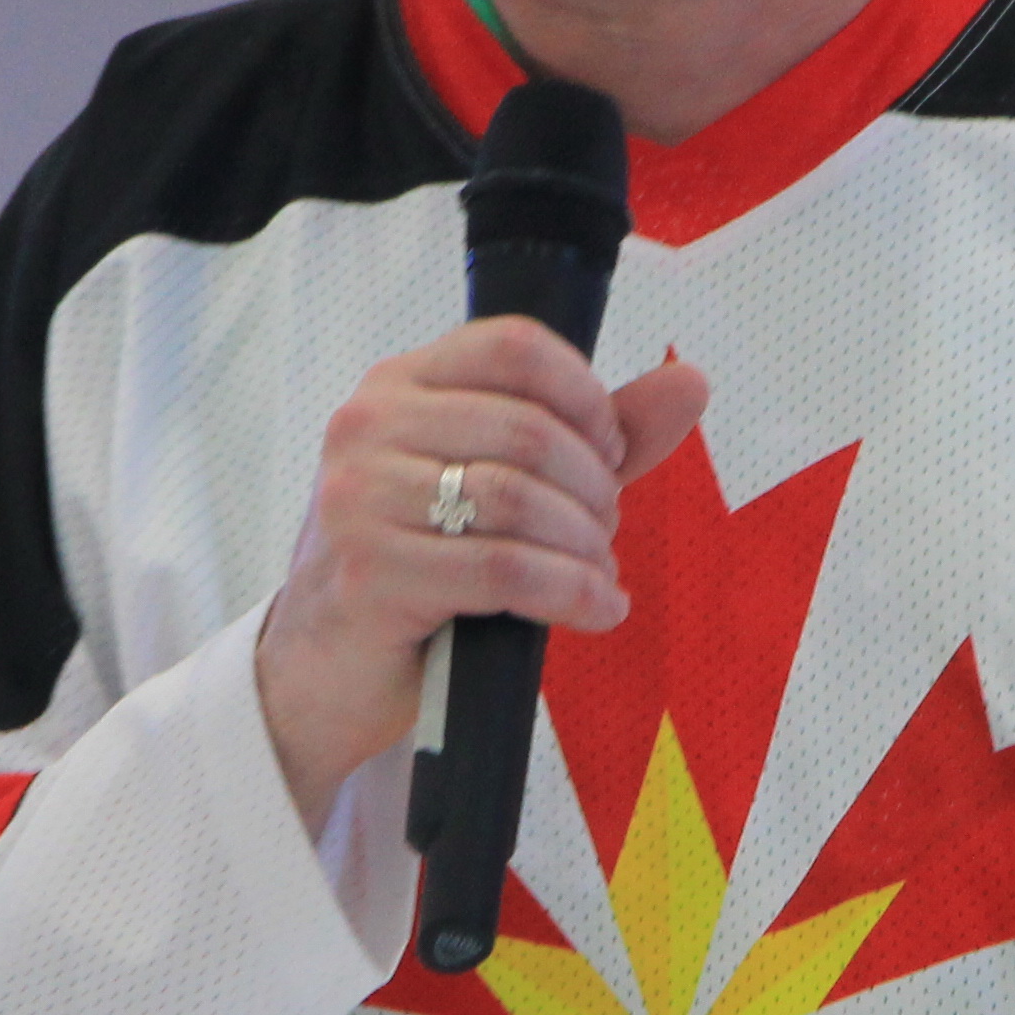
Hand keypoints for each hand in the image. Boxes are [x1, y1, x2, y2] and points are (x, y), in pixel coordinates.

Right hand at [253, 319, 710, 818]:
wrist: (326, 667)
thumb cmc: (416, 566)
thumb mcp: (501, 484)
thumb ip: (592, 434)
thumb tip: (689, 383)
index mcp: (397, 385)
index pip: (513, 346)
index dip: (585, 396)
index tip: (609, 451)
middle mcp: (367, 427)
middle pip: (526, 429)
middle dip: (593, 487)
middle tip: (605, 531)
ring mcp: (360, 500)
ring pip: (518, 499)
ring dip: (584, 544)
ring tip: (597, 573)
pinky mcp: (371, 574)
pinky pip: (503, 571)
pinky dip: (570, 592)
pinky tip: (595, 610)